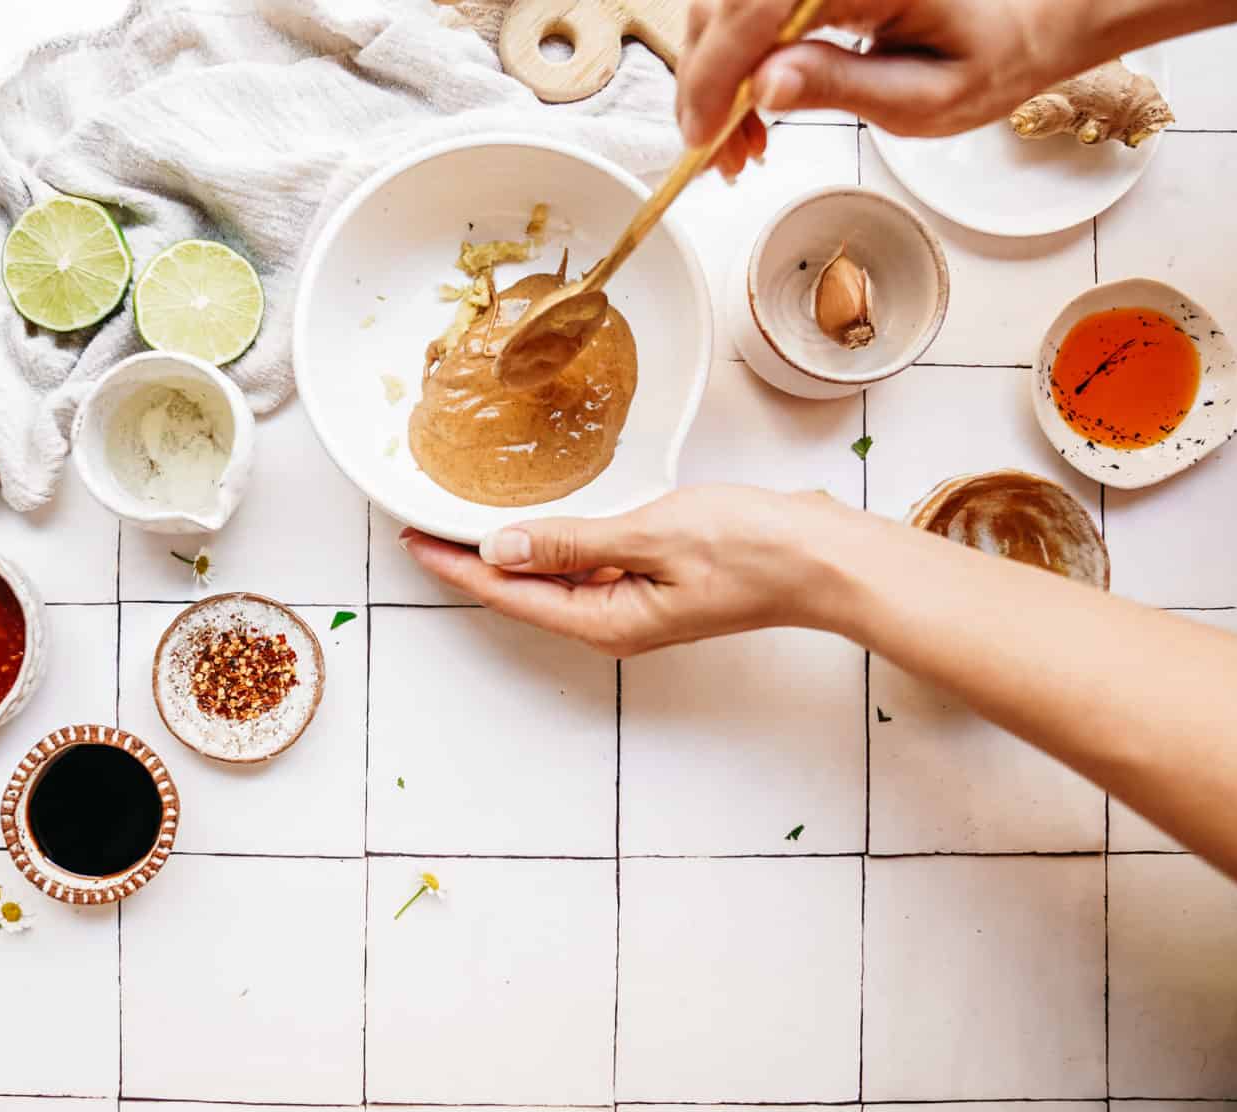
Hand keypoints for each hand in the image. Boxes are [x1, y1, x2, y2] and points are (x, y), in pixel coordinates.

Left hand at [399, 486, 848, 655]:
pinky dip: (555, 543)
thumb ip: (571, 544)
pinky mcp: (653, 581)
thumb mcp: (651, 536)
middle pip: (522, 592)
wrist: (825, 558)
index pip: (507, 593)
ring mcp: (634, 603)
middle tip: (423, 525)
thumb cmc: (753, 549)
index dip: (454, 568)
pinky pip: (586, 566)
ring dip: (510, 551)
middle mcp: (613, 621)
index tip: (412, 541)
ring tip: (464, 519)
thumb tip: (499, 549)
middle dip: (470, 562)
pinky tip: (540, 519)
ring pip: (552, 579)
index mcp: (606, 621)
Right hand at [684, 0, 1058, 176]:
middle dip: (706, 83)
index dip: (716, 72)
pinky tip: (747, 107)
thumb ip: (842, 88)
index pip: (758, 7)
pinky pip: (742, 9)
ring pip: (722, 5)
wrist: (1021, 19)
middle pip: (726, 4)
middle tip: (716, 156)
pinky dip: (731, 61)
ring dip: (712, 75)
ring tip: (737, 142)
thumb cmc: (987, 57)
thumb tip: (764, 85)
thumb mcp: (924, 97)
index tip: (703, 136)